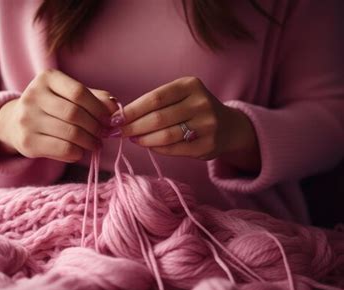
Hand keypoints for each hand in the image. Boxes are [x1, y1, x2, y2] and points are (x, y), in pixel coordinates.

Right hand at [0, 69, 116, 162]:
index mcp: (46, 78)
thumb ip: (94, 98)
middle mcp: (33, 96)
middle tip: (104, 134)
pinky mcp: (27, 142)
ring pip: (70, 133)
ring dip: (90, 142)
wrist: (15, 122)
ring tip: (96, 144)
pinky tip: (80, 151)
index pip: (78, 92)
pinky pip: (62, 149)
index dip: (98, 108)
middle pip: (75, 114)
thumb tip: (115, 109)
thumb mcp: (69, 95)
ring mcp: (27, 120)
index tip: (109, 119)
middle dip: (95, 127)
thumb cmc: (52, 107)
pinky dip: (77, 152)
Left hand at [118, 77, 260, 171]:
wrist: (228, 126)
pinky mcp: (207, 145)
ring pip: (165, 136)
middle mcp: (201, 103)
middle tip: (119, 132)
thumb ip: (155, 103)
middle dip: (133, 127)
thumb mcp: (179, 96)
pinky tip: (149, 145)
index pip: (154, 98)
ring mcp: (206, 125)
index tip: (115, 119)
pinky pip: (174, 149)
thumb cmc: (192, 109)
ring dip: (143, 139)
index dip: (132, 110)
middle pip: (157, 118)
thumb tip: (121, 118)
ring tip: (133, 139)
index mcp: (190, 85)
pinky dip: (156, 148)